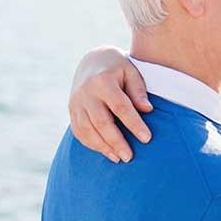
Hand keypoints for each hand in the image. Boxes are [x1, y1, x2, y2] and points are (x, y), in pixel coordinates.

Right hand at [69, 46, 152, 162]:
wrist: (93, 61)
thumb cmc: (119, 69)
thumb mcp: (132, 72)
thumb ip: (138, 91)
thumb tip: (148, 110)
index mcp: (103, 81)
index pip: (120, 106)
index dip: (133, 123)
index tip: (147, 138)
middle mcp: (86, 93)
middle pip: (100, 121)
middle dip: (116, 141)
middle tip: (130, 157)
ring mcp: (76, 102)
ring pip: (86, 129)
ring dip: (103, 147)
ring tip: (119, 159)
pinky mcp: (72, 111)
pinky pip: (79, 131)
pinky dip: (91, 144)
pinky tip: (107, 152)